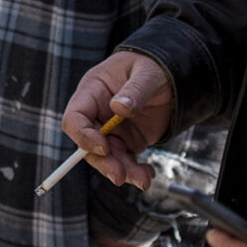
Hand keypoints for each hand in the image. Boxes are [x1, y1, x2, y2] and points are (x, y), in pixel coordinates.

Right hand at [59, 50, 173, 187]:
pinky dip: (135, 172)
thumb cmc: (154, 67)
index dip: (84, 136)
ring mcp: (111, 130)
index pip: (75, 118)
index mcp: (93, 92)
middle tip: (121, 176)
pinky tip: (148, 174)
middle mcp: (97, 114)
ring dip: (122, 172)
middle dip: (104, 162)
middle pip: (88, 145)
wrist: (171, 76)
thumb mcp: (148, 73)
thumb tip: (119, 107)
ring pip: (107, 158)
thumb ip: (135, 90)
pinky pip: (125, 162)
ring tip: (143, 179)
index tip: (104, 146)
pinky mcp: (127, 142)